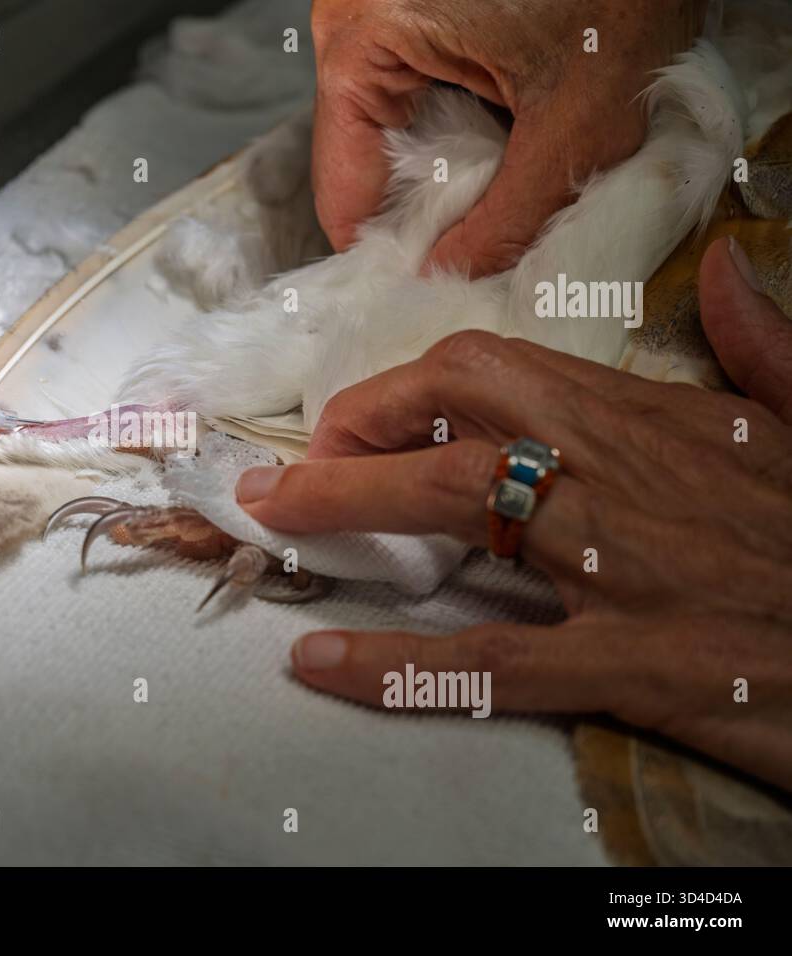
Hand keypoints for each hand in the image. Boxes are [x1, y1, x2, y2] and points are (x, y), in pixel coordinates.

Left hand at [236, 237, 791, 790]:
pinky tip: (320, 660)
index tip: (360, 422)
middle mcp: (620, 475)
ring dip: (347, 512)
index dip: (405, 389)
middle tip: (292, 473)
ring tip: (271, 527)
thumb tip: (732, 276)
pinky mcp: (636, 663)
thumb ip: (763, 347)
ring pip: (457, 511)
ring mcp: (622, 567)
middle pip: (454, 418)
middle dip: (354, 434)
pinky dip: (396, 664)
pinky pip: (491, 662)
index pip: (492, 370)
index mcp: (649, 419)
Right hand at [310, 0, 705, 274]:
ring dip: (450, 166)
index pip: (344, 191)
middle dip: (430, 206)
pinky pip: (417, 94)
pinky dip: (462, 124)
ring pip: (394, 132)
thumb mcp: (576, 125)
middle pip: (367, 162)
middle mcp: (351, 22)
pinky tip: (508, 127)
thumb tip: (449, 277)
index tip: (436, 287)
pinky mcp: (411, 7)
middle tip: (491, 231)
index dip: (392, 252)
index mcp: (360, 41)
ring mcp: (380, 11)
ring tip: (511, 169)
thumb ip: (508, 221)